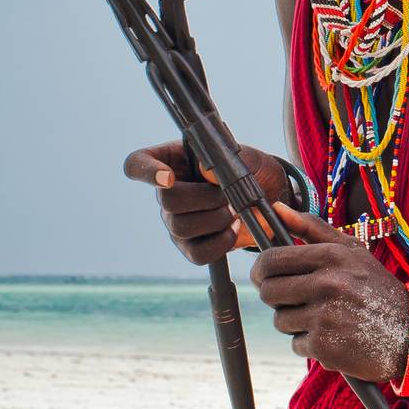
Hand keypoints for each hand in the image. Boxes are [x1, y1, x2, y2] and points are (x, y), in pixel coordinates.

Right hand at [122, 139, 293, 265]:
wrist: (271, 196)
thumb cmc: (251, 169)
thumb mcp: (246, 155)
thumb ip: (227, 157)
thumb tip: (206, 171)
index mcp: (172, 160)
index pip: (137, 164)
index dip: (145, 171)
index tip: (168, 177)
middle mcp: (166, 192)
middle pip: (166, 200)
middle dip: (204, 198)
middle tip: (227, 194)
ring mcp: (175, 222)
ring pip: (182, 227)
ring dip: (217, 219)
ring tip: (235, 209)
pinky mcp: (190, 247)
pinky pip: (198, 253)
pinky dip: (221, 242)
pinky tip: (234, 227)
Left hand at [250, 205, 408, 382]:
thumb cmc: (375, 287)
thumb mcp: (352, 251)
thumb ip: (312, 228)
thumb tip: (276, 208)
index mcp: (331, 257)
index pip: (271, 261)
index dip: (263, 270)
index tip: (267, 277)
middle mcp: (327, 284)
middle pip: (269, 292)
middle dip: (279, 298)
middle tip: (298, 300)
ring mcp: (325, 317)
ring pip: (281, 320)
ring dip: (296, 323)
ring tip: (324, 318)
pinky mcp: (325, 346)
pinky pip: (296, 344)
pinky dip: (311, 344)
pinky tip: (334, 336)